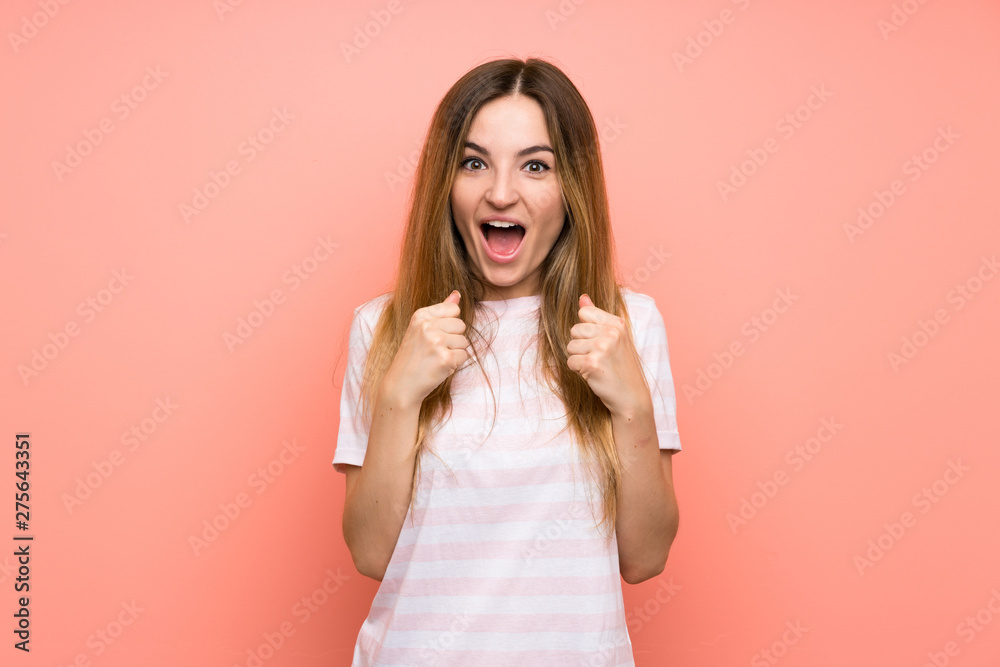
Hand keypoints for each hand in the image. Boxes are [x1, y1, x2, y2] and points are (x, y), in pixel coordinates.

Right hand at [381, 291, 470, 407]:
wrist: (401, 385)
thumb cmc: (412, 357)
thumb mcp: (420, 329)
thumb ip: (440, 311)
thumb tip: (457, 294)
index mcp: (420, 315)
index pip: (454, 309)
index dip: (448, 325)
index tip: (433, 335)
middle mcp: (427, 326)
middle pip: (461, 325)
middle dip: (453, 339)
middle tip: (434, 350)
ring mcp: (436, 342)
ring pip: (464, 342)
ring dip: (454, 353)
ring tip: (436, 359)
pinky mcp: (445, 358)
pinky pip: (464, 356)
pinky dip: (455, 364)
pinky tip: (439, 368)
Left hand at [566, 294, 650, 418]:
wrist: (632, 397)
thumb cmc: (621, 367)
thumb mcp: (615, 338)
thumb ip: (597, 316)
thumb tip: (582, 297)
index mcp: (617, 323)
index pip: (584, 313)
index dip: (586, 331)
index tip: (600, 343)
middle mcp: (611, 332)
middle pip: (574, 330)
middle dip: (581, 346)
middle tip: (599, 358)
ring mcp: (602, 347)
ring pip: (570, 346)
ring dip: (579, 359)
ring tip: (597, 366)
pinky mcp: (592, 363)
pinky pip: (570, 362)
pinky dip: (578, 371)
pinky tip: (594, 375)